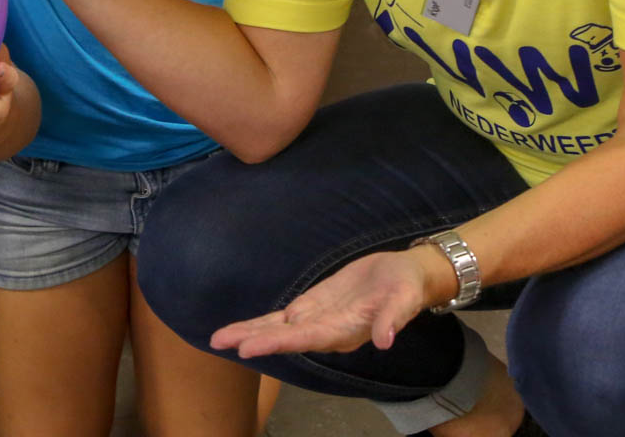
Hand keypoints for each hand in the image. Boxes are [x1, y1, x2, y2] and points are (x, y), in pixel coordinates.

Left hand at [209, 246, 448, 358]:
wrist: (405, 276)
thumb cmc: (405, 287)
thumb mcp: (404, 299)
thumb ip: (393, 319)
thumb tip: (385, 341)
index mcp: (343, 331)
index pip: (304, 339)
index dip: (276, 342)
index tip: (248, 347)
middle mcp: (325, 331)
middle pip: (283, 337)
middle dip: (252, 339)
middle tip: (220, 342)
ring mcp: (316, 320)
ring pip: (278, 329)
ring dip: (250, 332)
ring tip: (219, 339)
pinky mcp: (313, 306)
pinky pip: (284, 317)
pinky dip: (263, 322)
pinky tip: (244, 328)